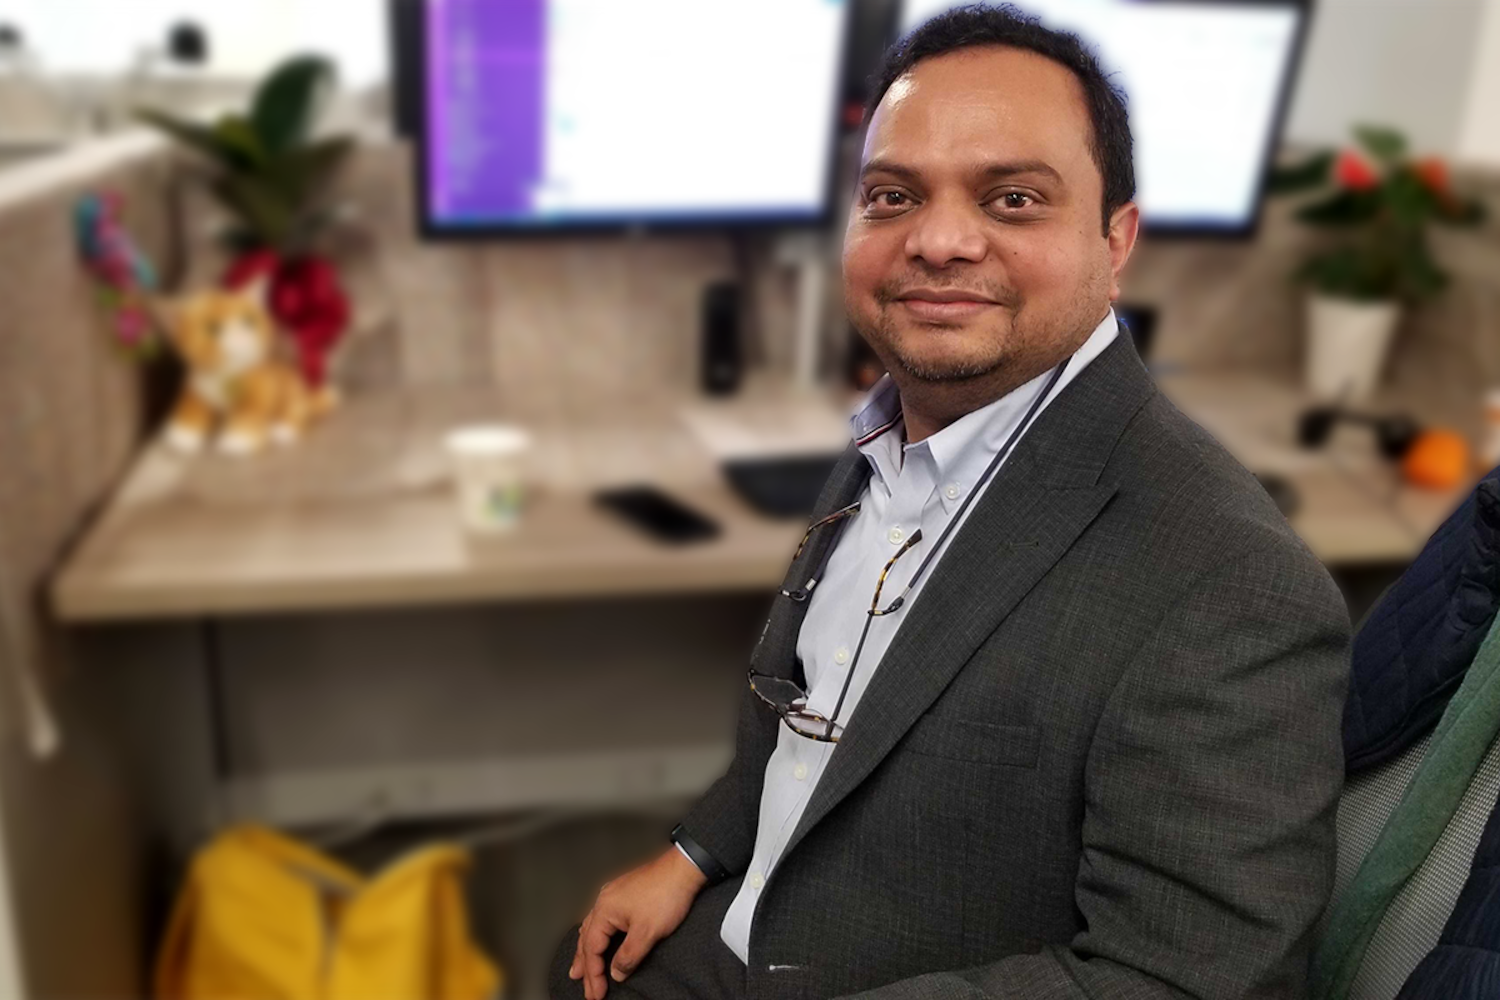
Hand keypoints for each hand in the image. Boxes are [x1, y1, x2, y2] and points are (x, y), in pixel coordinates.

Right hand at [569, 846, 707, 998]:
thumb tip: (616, 973)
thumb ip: (628, 956)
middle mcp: (604, 901)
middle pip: (587, 940)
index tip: (597, 993)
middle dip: (585, 967)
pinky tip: (598, 938)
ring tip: (580, 968)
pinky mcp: (623, 893)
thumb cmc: (666, 894)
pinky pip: (601, 919)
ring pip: (592, 929)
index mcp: (604, 910)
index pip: (592, 950)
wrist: (683, 868)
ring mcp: (613, 895)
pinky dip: (597, 935)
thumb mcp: (647, 933)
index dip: (594, 974)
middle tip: (586, 989)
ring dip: (586, 951)